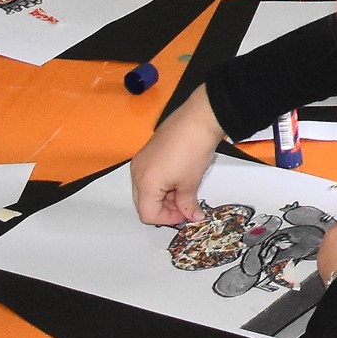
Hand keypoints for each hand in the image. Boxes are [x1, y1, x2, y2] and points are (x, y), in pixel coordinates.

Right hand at [130, 85, 224, 226]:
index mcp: (144, 183)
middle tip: (185, 206)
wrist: (199, 118)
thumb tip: (192, 216)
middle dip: (164, 208)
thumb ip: (187, 204)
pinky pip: (149, 175)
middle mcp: (136, 172)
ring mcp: (140, 161)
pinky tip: (179, 178)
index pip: (148, 214)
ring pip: (146, 190)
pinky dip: (162, 183)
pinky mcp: (147, 152)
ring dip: (164, 196)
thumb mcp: (191, 182)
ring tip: (185, 191)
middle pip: (144, 202)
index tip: (184, 215)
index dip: (168, 219)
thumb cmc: (193, 149)